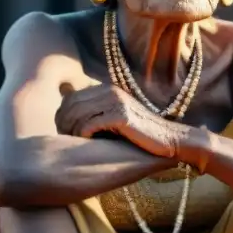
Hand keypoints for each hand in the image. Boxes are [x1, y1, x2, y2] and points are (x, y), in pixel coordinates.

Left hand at [54, 83, 184, 158]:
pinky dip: (84, 136)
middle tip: (68, 141)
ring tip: (78, 144)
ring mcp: (115, 101)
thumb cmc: (139, 136)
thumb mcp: (115, 119)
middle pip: (69, 106)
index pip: (69, 99)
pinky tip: (90, 143)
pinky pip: (88, 125)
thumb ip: (95, 114)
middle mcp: (109, 91)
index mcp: (106, 89)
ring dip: (72, 132)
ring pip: (76, 115)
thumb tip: (66, 119)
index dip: (62, 117)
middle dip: (63, 125)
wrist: (170, 140)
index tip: (65, 134)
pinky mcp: (121, 115)